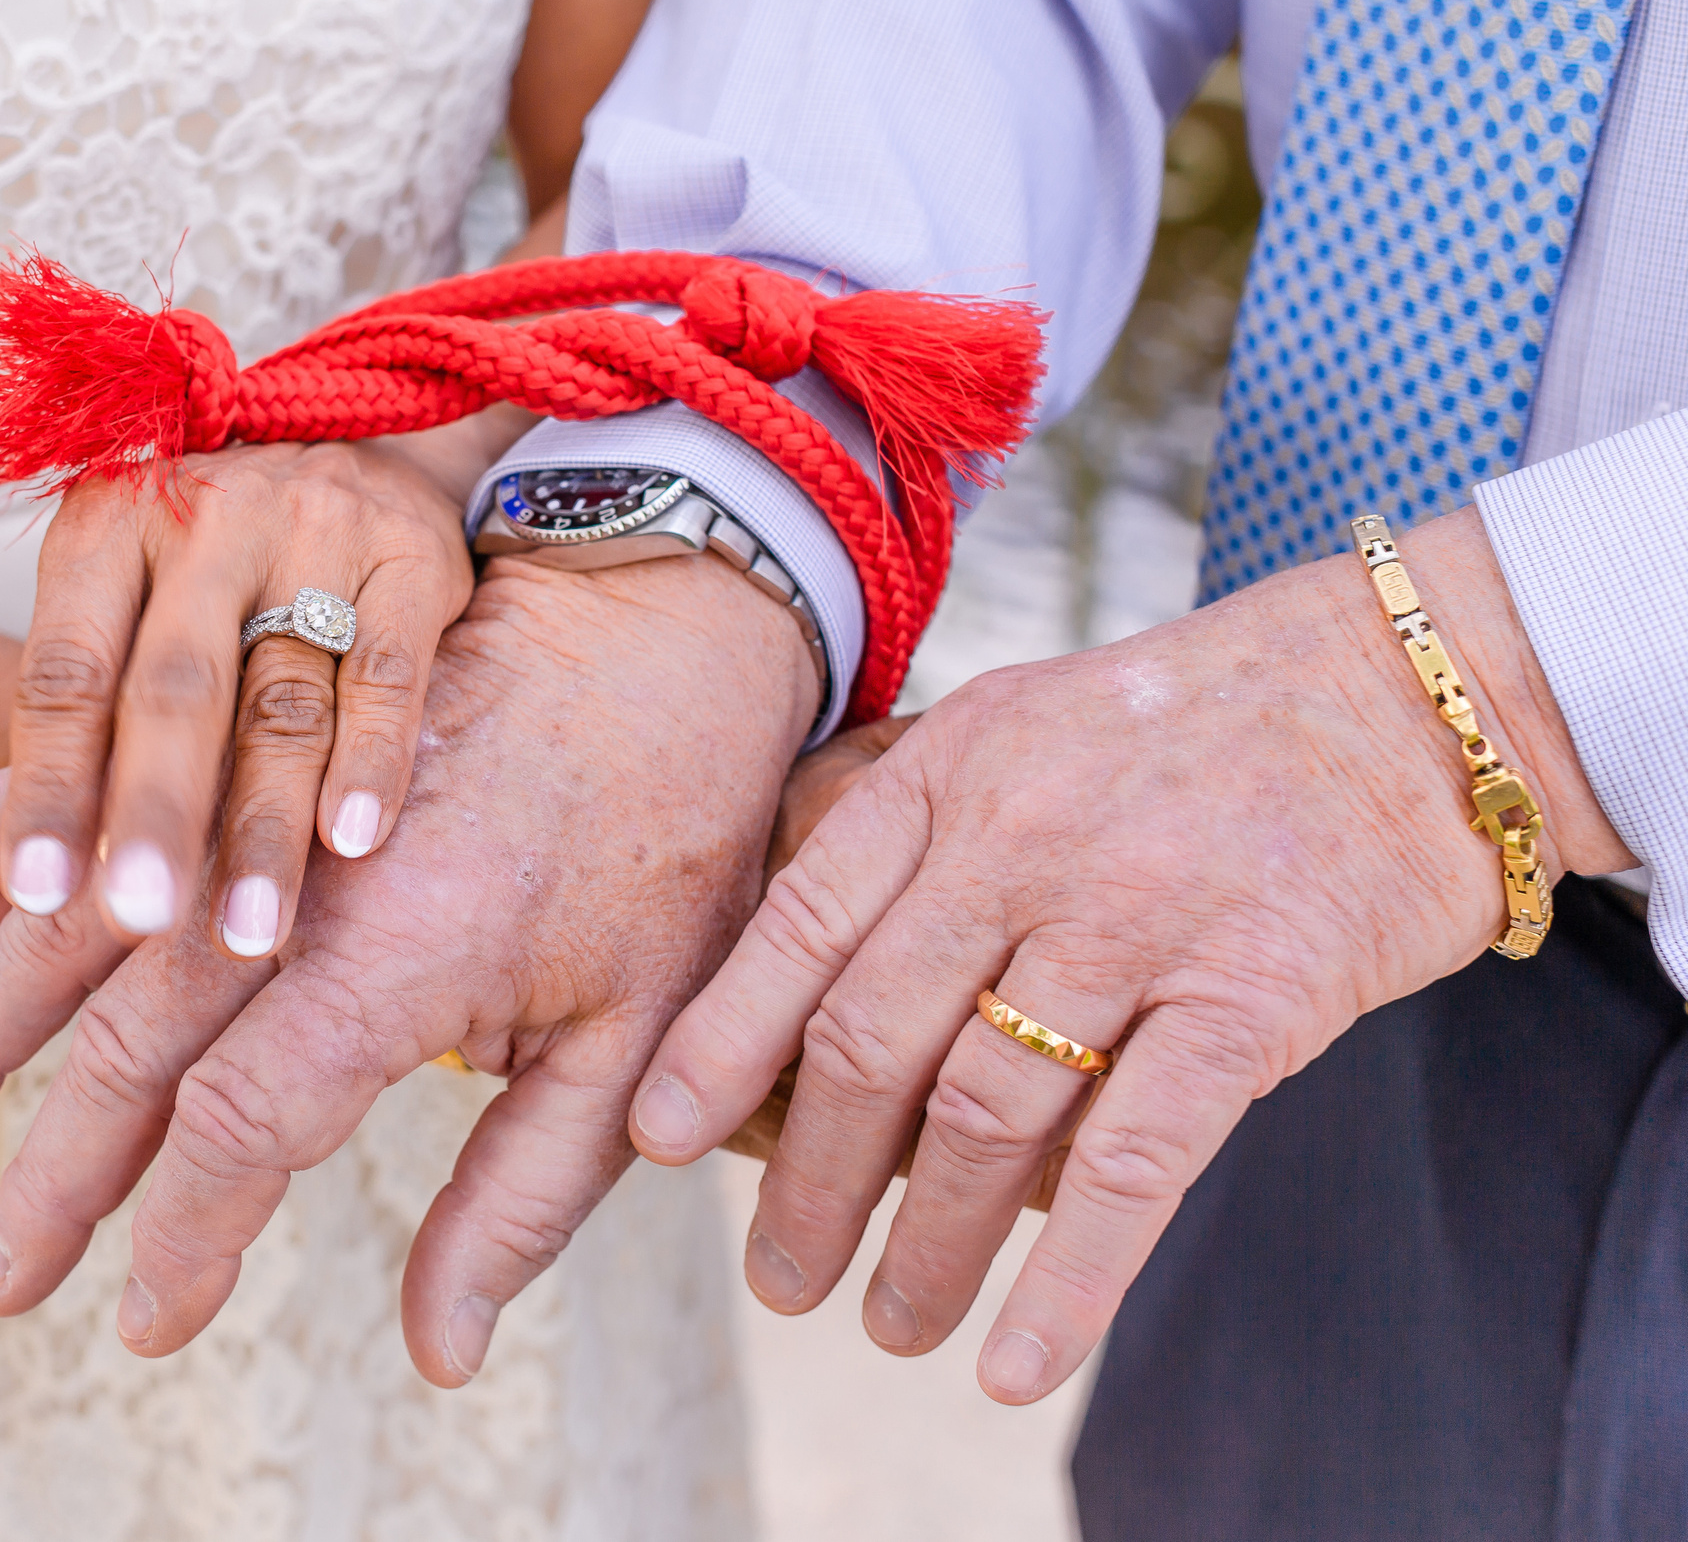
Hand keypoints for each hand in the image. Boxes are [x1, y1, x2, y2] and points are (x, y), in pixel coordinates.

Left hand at [0, 427, 519, 962]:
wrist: (365, 440)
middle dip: (154, 814)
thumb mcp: (115, 614)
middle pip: (172, 689)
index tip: (37, 896)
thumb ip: (53, 765)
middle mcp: (205, 523)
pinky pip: (387, 670)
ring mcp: (314, 532)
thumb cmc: (208, 568)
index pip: (63, 673)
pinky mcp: (409, 556)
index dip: (46, 785)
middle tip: (138, 921)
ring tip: (248, 935)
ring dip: (265, 825)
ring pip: (283, 698)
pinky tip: (353, 842)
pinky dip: (372, 759)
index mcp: (105, 531)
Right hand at [0, 554, 819, 1383]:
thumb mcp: (638, 1043)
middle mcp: (295, 871)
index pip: (249, 1122)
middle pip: (134, 1039)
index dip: (188, 1233)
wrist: (668, 630)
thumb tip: (441, 1355)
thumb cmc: (670, 847)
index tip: (145, 1318)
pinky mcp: (222, 713)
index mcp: (403, 958)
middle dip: (56, 1175)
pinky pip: (72, 772)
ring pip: (74, 916)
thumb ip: (524, 1198)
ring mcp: (244, 781)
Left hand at [629, 505, 1630, 1402]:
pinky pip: (1136, 1162)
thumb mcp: (1018, 728)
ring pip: (986, 1117)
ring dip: (928, 1248)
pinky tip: (1017, 1363)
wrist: (1402, 696)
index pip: (799, 926)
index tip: (657, 1138)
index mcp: (949, 772)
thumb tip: (801, 990)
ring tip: (890, 1325)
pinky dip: (1069, 1283)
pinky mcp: (1251, 990)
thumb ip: (916, 835)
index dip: (716, 1044)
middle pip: (871, 1042)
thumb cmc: (1186, 730)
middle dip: (811, 1183)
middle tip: (781, 1277)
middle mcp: (1023, 838)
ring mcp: (1138, 914)